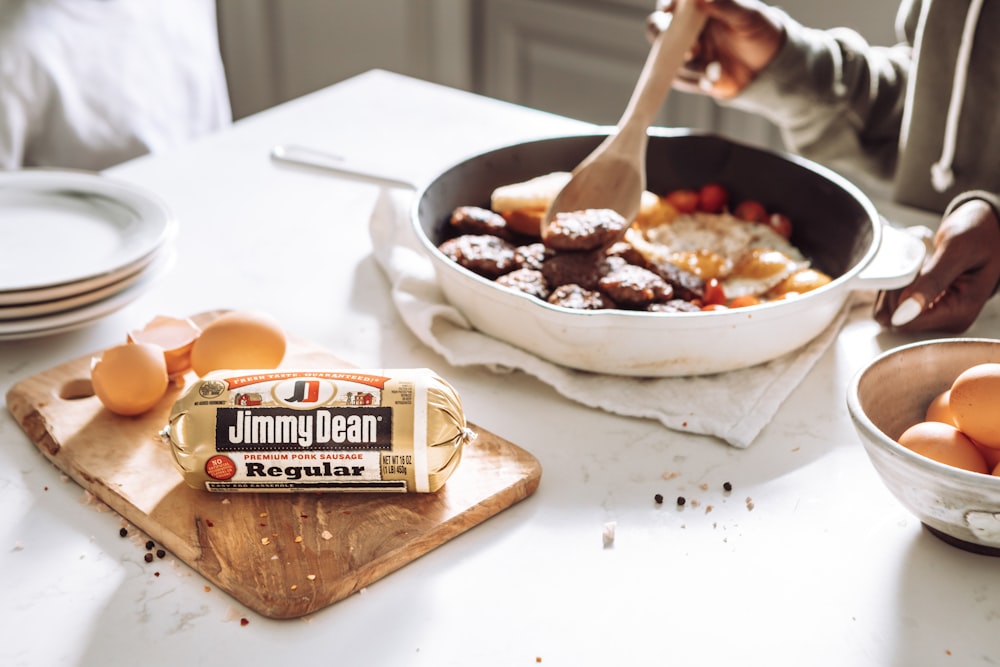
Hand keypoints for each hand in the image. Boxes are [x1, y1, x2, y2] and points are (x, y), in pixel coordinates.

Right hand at [646, 0, 784, 98]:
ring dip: (689, 66)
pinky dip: (699, 81)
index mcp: (697, 11)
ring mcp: (687, 55)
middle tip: (690, 50)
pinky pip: (682, 81)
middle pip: (658, 32)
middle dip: (666, 41)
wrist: (770, 65)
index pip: (671, 6)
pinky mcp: (691, 77)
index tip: (669, 10)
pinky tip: (717, 78)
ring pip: (669, 61)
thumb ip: (726, 5)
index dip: (666, 6)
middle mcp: (686, 31)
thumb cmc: (760, 30)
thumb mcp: (748, 15)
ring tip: (715, 69)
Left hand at [874, 199, 999, 332]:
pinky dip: (895, 285)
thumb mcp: (956, 252)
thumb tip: (902, 314)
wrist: (986, 229)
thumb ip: (931, 282)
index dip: (895, 297)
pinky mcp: (927, 307)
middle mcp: (947, 322)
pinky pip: (896, 302)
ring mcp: (936, 315)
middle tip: (910, 265)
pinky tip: (911, 270)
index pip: (905, 322)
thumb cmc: (978, 235)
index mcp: (959, 314)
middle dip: (893, 291)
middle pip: (894, 318)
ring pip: (891, 310)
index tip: (906, 270)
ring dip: (893, 286)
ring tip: (914, 265)